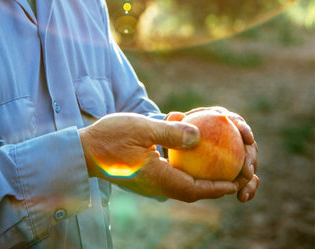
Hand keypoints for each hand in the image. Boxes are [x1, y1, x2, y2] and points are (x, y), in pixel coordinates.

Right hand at [79, 113, 238, 201]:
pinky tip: (183, 142)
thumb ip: (170, 133)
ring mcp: (148, 182)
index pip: (198, 189)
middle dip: (213, 182)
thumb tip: (199, 135)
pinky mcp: (141, 175)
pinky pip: (167, 173)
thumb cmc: (108, 138)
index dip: (220, 187)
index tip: (237, 181)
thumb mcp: (141, 128)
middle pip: (192, 189)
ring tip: (212, 155)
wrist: (80, 151)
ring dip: (196, 170)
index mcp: (160, 179)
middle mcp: (157, 185)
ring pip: (180, 180)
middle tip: (231, 169)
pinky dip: (180, 162)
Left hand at [167, 107, 258, 202]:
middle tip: (246, 170)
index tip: (247, 138)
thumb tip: (177, 117)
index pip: (234, 121)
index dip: (243, 128)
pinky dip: (245, 188)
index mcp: (220, 120)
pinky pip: (241, 180)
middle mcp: (232, 136)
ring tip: (244, 188)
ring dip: (250, 177)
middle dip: (251, 157)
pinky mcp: (234, 171)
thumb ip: (172, 122)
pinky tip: (241, 198)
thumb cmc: (171, 134)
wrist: (173, 147)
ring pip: (248, 165)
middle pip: (247, 145)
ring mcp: (235, 154)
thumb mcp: (168, 127)